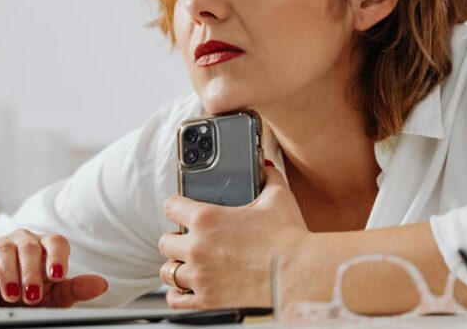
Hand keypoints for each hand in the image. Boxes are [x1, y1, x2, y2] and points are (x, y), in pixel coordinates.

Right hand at [0, 228, 108, 306]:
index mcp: (44, 249)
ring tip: (11, 294)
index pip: (55, 242)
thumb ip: (75, 289)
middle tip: (32, 295)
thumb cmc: (26, 293)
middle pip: (29, 246)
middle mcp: (22, 242)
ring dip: (8, 272)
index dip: (57, 257)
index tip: (58, 275)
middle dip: (31, 271)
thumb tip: (101, 284)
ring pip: (4, 248)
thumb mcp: (53, 296)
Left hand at [157, 163, 309, 308]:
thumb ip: (268, 178)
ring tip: (188, 265)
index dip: (176, 206)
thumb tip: (265, 167)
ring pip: (168, 270)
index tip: (180, 210)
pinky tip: (184, 288)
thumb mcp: (278, 199)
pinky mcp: (207, 299)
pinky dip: (177, 293)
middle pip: (165, 241)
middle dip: (176, 240)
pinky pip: (176, 299)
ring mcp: (200, 275)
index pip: (171, 206)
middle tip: (189, 241)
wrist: (300, 276)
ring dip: (177, 266)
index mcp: (206, 218)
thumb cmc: (289, 237)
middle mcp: (197, 247)